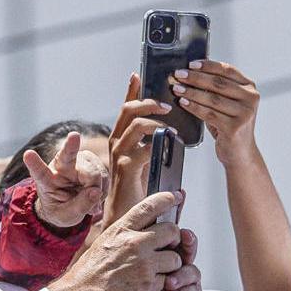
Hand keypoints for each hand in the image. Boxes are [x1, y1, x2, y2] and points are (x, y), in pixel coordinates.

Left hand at [24, 131, 107, 229]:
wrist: (70, 204)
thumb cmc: (62, 210)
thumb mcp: (66, 216)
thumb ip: (79, 206)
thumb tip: (96, 192)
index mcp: (46, 181)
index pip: (40, 172)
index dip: (34, 164)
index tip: (28, 154)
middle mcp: (60, 167)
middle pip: (67, 156)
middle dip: (70, 146)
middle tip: (74, 136)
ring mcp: (77, 162)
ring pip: (93, 171)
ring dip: (97, 187)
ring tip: (90, 199)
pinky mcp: (91, 162)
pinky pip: (104, 174)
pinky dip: (103, 187)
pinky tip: (95, 193)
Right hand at [47, 191, 185, 290]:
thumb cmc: (92, 270)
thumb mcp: (106, 240)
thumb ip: (127, 232)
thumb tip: (146, 223)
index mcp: (122, 229)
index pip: (151, 206)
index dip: (168, 198)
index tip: (177, 196)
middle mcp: (135, 243)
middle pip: (172, 231)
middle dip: (175, 239)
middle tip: (169, 246)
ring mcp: (143, 264)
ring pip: (175, 258)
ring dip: (170, 265)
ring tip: (156, 270)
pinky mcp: (148, 284)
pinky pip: (168, 279)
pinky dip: (161, 283)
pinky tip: (147, 284)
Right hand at [102, 73, 170, 224]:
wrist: (127, 217)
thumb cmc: (140, 191)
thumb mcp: (146, 163)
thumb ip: (154, 148)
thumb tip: (174, 136)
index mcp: (122, 139)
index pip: (126, 108)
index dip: (131, 90)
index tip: (138, 74)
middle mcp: (117, 143)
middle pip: (128, 110)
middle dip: (148, 101)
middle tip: (167, 103)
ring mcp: (120, 154)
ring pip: (136, 124)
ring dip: (156, 120)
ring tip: (171, 122)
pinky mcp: (127, 167)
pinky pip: (144, 147)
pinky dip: (160, 142)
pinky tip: (171, 143)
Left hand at [124, 228, 204, 290]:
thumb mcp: (132, 286)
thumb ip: (136, 267)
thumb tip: (133, 242)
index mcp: (160, 263)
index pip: (168, 242)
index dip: (170, 229)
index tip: (170, 217)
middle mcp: (176, 271)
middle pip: (185, 249)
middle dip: (185, 241)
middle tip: (182, 237)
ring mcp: (188, 286)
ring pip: (192, 268)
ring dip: (182, 271)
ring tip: (170, 280)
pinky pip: (195, 290)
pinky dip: (185, 289)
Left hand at [171, 60, 260, 163]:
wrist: (240, 153)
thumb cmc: (231, 126)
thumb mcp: (228, 104)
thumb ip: (217, 89)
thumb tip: (192, 72)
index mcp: (250, 89)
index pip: (228, 70)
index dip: (208, 65)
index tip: (191, 64)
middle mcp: (251, 99)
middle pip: (219, 83)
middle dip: (196, 77)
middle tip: (179, 74)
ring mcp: (244, 114)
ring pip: (212, 98)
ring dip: (191, 92)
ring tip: (178, 88)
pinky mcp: (235, 127)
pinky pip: (209, 114)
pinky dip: (194, 107)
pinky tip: (184, 102)